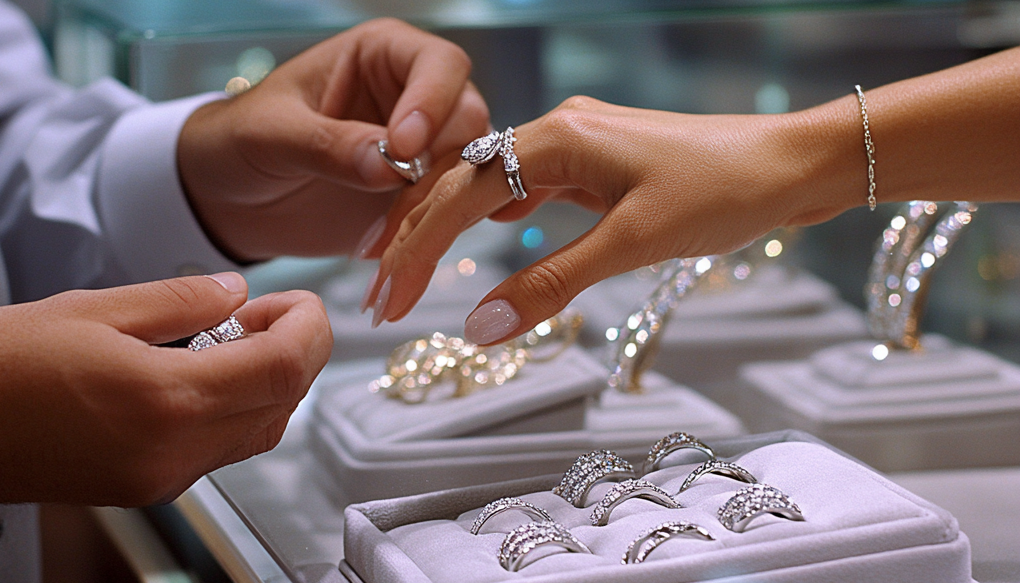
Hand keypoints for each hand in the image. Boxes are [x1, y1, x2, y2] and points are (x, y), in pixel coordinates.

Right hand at [0, 272, 331, 505]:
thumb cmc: (3, 369)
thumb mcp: (95, 308)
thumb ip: (182, 300)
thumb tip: (237, 292)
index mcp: (167, 401)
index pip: (287, 367)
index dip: (310, 327)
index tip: (299, 299)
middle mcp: (175, 451)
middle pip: (286, 401)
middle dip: (297, 350)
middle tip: (269, 312)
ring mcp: (165, 476)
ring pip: (264, 429)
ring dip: (273, 380)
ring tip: (240, 336)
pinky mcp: (152, 485)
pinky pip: (226, 447)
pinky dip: (241, 406)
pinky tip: (214, 372)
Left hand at [177, 18, 489, 261]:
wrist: (228, 199)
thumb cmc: (240, 139)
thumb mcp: (271, 134)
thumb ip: (329, 145)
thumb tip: (391, 165)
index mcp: (384, 57)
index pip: (440, 66)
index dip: (433, 102)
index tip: (405, 148)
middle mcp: (416, 102)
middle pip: (469, 124)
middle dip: (444, 165)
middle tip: (406, 200)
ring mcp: (424, 155)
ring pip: (467, 177)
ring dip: (440, 211)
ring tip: (397, 241)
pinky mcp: (419, 203)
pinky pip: (447, 218)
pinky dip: (439, 238)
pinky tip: (435, 251)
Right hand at [364, 96, 862, 343]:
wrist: (794, 163)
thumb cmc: (723, 191)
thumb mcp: (632, 243)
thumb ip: (552, 283)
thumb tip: (478, 327)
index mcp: (557, 137)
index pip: (458, 195)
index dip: (416, 250)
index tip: (385, 300)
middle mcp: (558, 131)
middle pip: (462, 185)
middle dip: (417, 242)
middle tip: (382, 298)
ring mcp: (578, 145)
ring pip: (491, 188)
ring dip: (451, 231)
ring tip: (412, 274)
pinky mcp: (599, 165)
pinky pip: (528, 190)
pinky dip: (496, 220)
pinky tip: (486, 239)